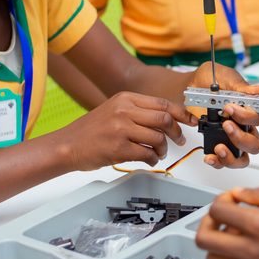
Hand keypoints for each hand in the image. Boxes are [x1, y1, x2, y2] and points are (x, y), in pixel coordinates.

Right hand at [64, 92, 195, 169]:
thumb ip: (138, 111)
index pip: (162, 103)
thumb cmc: (91, 131)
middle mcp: (124, 111)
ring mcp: (121, 129)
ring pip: (158, 138)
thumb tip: (167, 118)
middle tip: (179, 141)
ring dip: (163, 149)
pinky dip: (153, 159)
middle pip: (164, 119)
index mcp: (125, 98)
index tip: (191, 121)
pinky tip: (149, 159)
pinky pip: (147, 154)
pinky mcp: (119, 148)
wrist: (67, 145)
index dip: (181, 113)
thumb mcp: (114, 110)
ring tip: (158, 153)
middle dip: (176, 132)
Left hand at [189, 62, 258, 167]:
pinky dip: (217, 162)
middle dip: (241, 138)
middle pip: (255, 143)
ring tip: (219, 147)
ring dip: (232, 157)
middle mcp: (243, 127)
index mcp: (248, 110)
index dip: (248, 117)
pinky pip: (223, 161)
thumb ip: (240, 86)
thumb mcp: (224, 77)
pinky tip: (209, 156)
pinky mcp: (218, 146)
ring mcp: (231, 139)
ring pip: (243, 158)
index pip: (258, 119)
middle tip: (225, 125)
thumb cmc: (208, 81)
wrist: (188, 86)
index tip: (230, 108)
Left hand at [195, 187, 258, 258]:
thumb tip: (240, 194)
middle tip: (222, 218)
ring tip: (233, 237)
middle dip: (208, 223)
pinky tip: (242, 255)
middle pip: (204, 238)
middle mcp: (252, 250)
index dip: (221, 200)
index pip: (218, 210)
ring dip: (217, 245)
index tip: (231, 200)